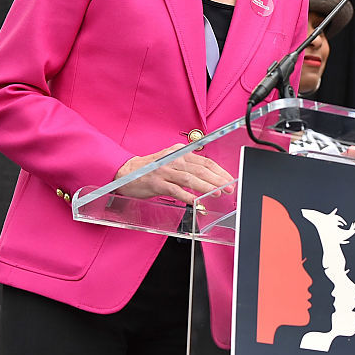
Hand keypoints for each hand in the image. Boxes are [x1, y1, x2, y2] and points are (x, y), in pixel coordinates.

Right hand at [115, 143, 233, 205]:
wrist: (126, 172)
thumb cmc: (151, 169)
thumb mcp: (172, 162)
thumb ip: (188, 166)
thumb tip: (209, 176)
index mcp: (180, 152)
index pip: (205, 161)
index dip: (219, 171)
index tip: (229, 180)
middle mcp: (174, 159)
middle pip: (200, 169)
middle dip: (217, 180)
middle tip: (229, 188)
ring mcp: (165, 171)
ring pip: (190, 179)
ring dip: (206, 187)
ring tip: (217, 193)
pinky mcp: (157, 183)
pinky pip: (175, 190)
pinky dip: (187, 196)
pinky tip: (196, 202)